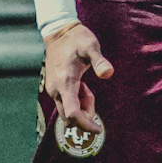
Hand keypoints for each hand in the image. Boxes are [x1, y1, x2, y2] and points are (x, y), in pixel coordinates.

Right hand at [43, 21, 114, 135]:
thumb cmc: (77, 39)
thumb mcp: (91, 47)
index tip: (98, 129)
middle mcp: (56, 90)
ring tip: (87, 85)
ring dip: (82, 105)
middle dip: (85, 114)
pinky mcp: (54, 88)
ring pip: (68, 110)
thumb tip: (108, 74)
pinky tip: (82, 85)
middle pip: (70, 116)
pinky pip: (67, 102)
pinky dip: (78, 99)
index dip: (85, 124)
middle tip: (92, 94)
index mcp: (65, 83)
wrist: (59, 33)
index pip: (72, 113)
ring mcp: (53, 90)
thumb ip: (99, 61)